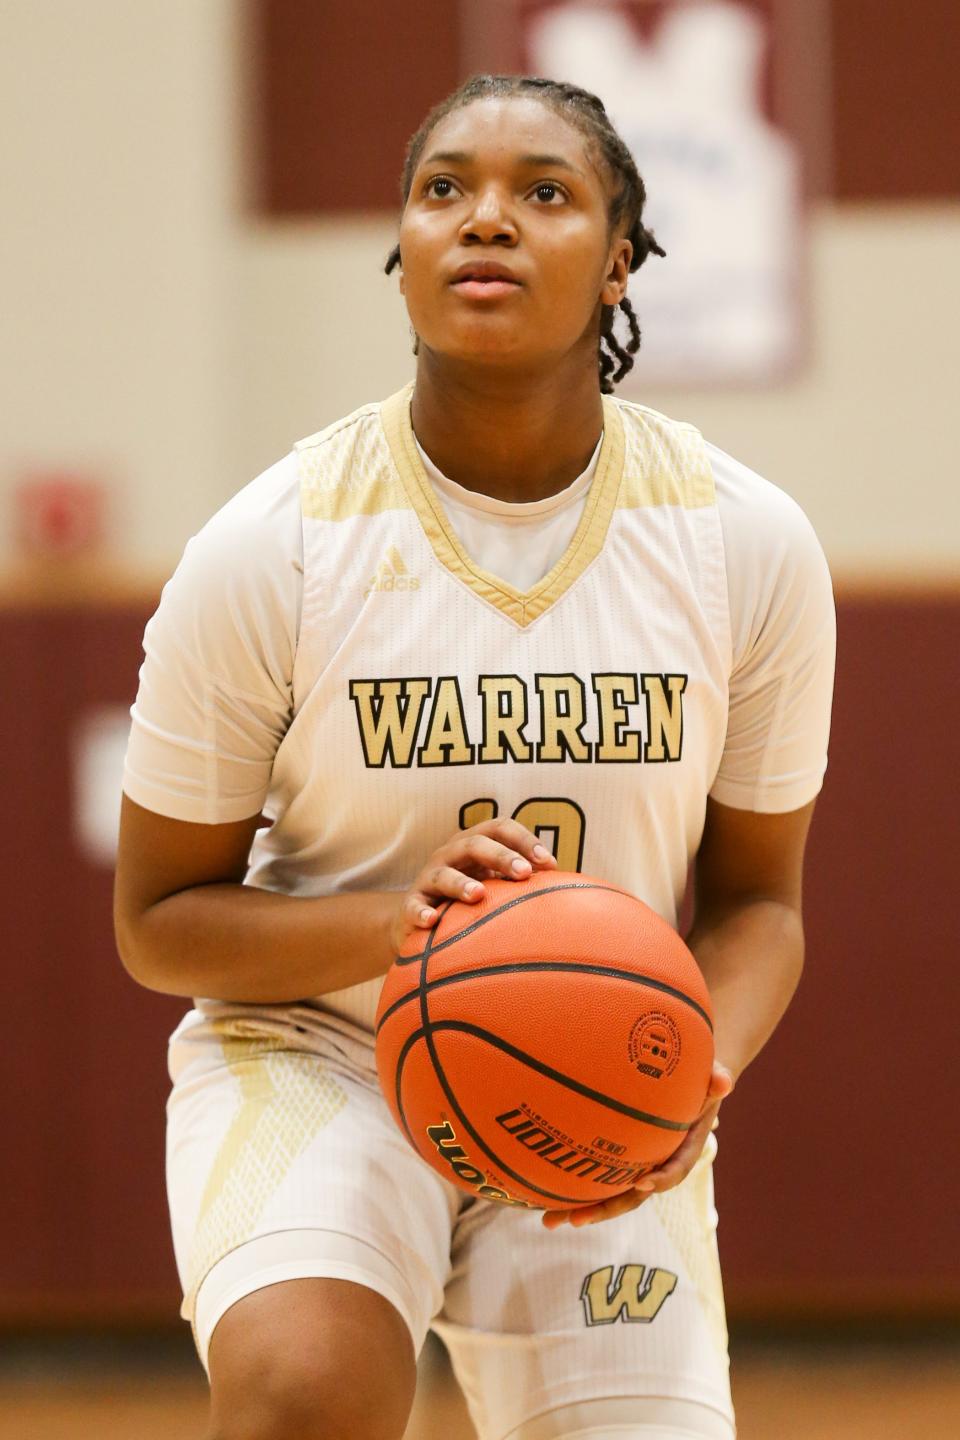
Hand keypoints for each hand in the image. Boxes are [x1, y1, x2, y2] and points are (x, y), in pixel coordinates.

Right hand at [389, 818, 557, 953]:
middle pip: (475, 843)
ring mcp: (429, 879)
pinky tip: (432, 922)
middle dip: (501, 856)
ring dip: (461, 883)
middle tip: (523, 874)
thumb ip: (523, 881)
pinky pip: (413, 907)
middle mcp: (450, 854)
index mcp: (474, 844)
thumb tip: (571, 887)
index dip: (524, 840)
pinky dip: (421, 913)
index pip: (500, 828)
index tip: (549, 863)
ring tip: (478, 895)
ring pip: (443, 873)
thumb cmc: (469, 898)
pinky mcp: (411, 905)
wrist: (420, 918)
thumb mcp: (495, 884)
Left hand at [542, 1061, 734, 1229]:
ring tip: (548, 1221)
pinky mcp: (619, 1160)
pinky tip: (540, 1192)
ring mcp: (638, 1166)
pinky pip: (599, 1176)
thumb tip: (725, 1081)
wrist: (689, 1085)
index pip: (675, 1170)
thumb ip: (717, 1078)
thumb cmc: (698, 1079)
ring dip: (581, 1209)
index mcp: (685, 1150)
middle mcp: (659, 1165)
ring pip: (611, 1193)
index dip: (660, 1179)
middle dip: (605, 1210)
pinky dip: (574, 1186)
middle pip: (633, 1195)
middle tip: (576, 1220)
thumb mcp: (709, 1077)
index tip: (642, 1184)